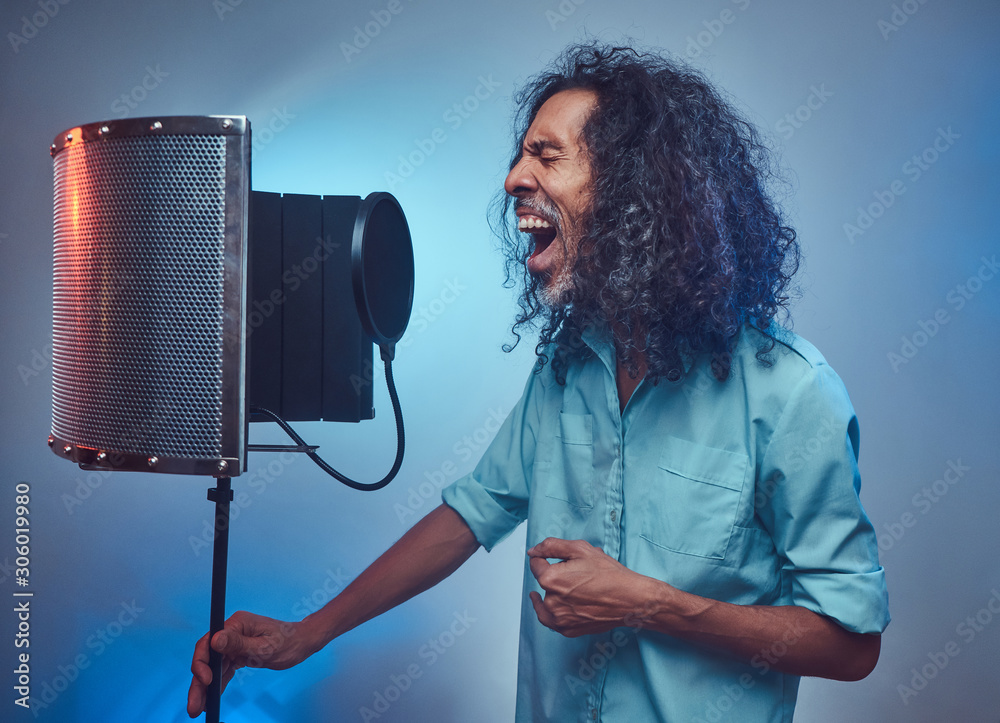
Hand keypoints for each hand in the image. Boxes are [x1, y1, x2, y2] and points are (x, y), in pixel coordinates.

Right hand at [186, 611, 315, 716]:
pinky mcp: (238, 653)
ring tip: (197, 708)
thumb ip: (238, 644)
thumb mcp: (264, 646)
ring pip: (212, 667)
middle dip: (198, 682)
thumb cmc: (288, 641)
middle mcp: (232, 632)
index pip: (209, 643)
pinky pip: (223, 670)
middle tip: (193, 706)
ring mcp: (234, 643)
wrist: (302, 643)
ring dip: (204, 688)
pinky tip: (210, 700)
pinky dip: (217, 685)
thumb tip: (215, 640)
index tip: (204, 680)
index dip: (201, 662)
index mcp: (236, 624)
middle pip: (207, 657)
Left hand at [527, 538, 658, 636]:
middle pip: (543, 582)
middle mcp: (551, 601)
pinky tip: (558, 605)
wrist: (630, 599)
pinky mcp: (567, 630)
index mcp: (551, 579)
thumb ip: (551, 546)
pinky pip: (551, 620)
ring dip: (553, 593)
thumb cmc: (609, 574)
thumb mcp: (580, 549)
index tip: (556, 560)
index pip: (536, 564)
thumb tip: (533, 552)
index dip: (545, 559)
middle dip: (555, 575)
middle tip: (576, 573)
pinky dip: (553, 612)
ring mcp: (559, 618)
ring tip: (570, 587)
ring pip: (545, 601)